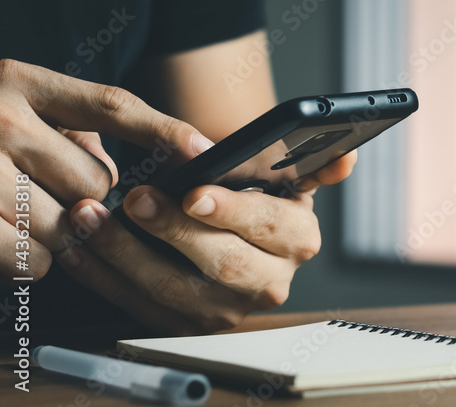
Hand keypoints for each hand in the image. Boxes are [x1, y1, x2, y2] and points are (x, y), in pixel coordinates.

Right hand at [0, 59, 211, 280]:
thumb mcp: (17, 100)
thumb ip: (72, 128)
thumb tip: (116, 172)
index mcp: (22, 82)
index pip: (111, 105)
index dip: (164, 128)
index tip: (206, 148)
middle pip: (94, 182)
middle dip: (93, 199)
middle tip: (64, 194)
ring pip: (62, 224)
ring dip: (62, 233)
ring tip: (33, 214)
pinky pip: (24, 256)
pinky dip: (30, 259)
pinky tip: (17, 240)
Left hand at [60, 151, 356, 334]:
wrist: (232, 230)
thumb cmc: (254, 193)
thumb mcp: (285, 176)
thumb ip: (314, 164)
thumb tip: (347, 158)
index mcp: (298, 239)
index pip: (269, 226)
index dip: (231, 211)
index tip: (194, 193)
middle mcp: (270, 282)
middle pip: (221, 263)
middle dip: (172, 231)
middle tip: (135, 199)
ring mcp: (228, 310)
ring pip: (172, 289)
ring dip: (124, 253)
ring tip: (91, 217)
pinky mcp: (188, 326)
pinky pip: (138, 306)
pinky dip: (104, 275)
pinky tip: (80, 246)